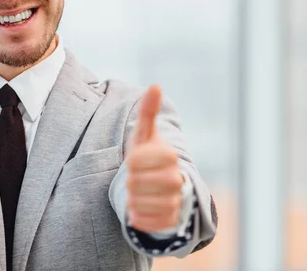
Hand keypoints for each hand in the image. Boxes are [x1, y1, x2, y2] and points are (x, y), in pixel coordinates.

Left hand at [125, 85, 182, 232]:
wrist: (160, 186)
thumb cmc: (148, 156)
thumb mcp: (144, 134)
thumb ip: (148, 111)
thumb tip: (155, 85)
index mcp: (170, 156)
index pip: (134, 160)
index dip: (129, 161)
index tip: (134, 160)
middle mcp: (177, 179)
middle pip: (134, 182)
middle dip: (128, 180)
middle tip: (135, 178)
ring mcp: (176, 202)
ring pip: (138, 203)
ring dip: (131, 198)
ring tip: (138, 192)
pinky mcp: (171, 222)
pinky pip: (144, 222)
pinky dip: (136, 217)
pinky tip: (139, 208)